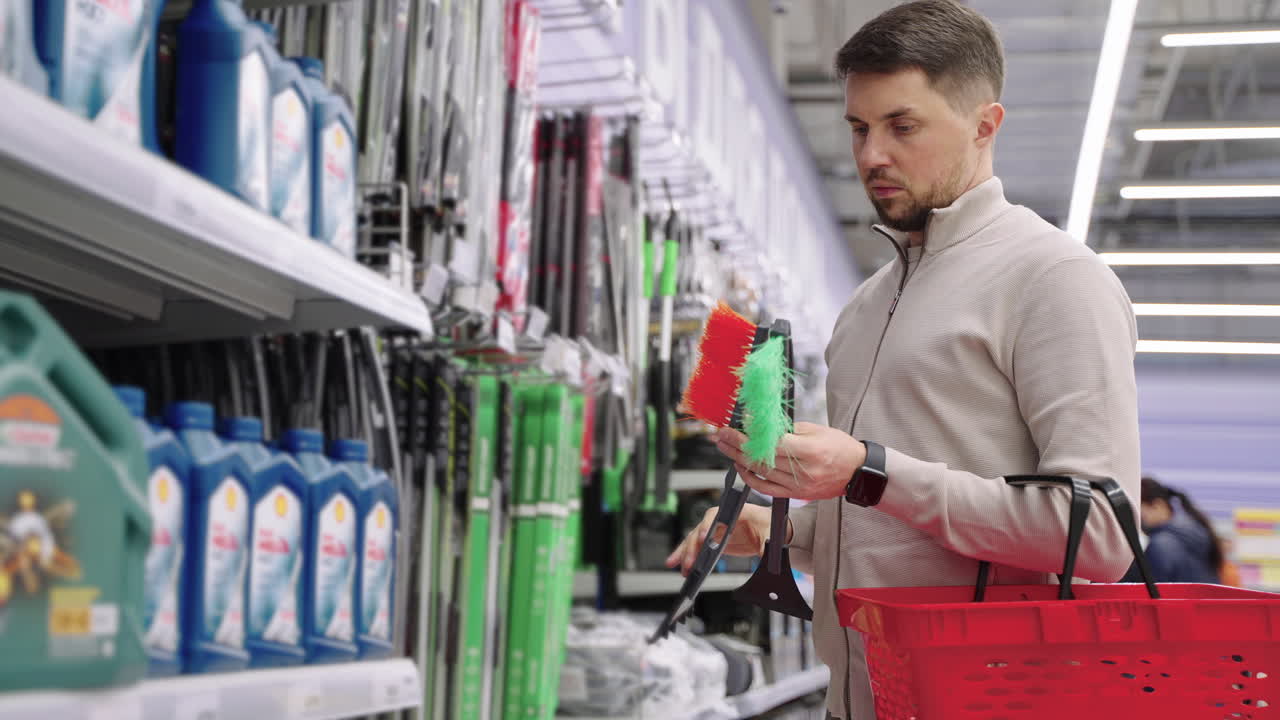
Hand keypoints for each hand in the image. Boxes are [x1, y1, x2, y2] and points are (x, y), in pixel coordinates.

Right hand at [665, 504, 778, 575]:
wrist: (773, 530)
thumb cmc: (772, 525)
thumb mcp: (772, 536)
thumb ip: (768, 546)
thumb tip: (768, 558)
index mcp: (735, 512)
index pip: (715, 515)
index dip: (707, 526)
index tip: (704, 539)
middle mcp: (721, 520)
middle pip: (701, 530)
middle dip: (692, 547)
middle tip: (689, 563)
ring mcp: (716, 530)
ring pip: (695, 539)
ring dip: (684, 552)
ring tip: (675, 564)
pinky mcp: (715, 541)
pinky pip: (699, 548)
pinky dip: (689, 557)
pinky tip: (684, 567)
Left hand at [714, 422, 866, 500]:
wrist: (857, 471)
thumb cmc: (838, 447)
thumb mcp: (816, 430)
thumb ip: (787, 429)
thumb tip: (759, 424)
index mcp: (809, 451)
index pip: (769, 444)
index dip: (747, 436)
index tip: (731, 427)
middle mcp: (802, 471)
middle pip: (760, 459)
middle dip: (736, 446)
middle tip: (720, 436)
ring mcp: (798, 486)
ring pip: (760, 474)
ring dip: (738, 460)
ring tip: (725, 447)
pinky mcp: (795, 495)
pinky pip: (766, 488)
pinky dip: (750, 478)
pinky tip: (740, 466)